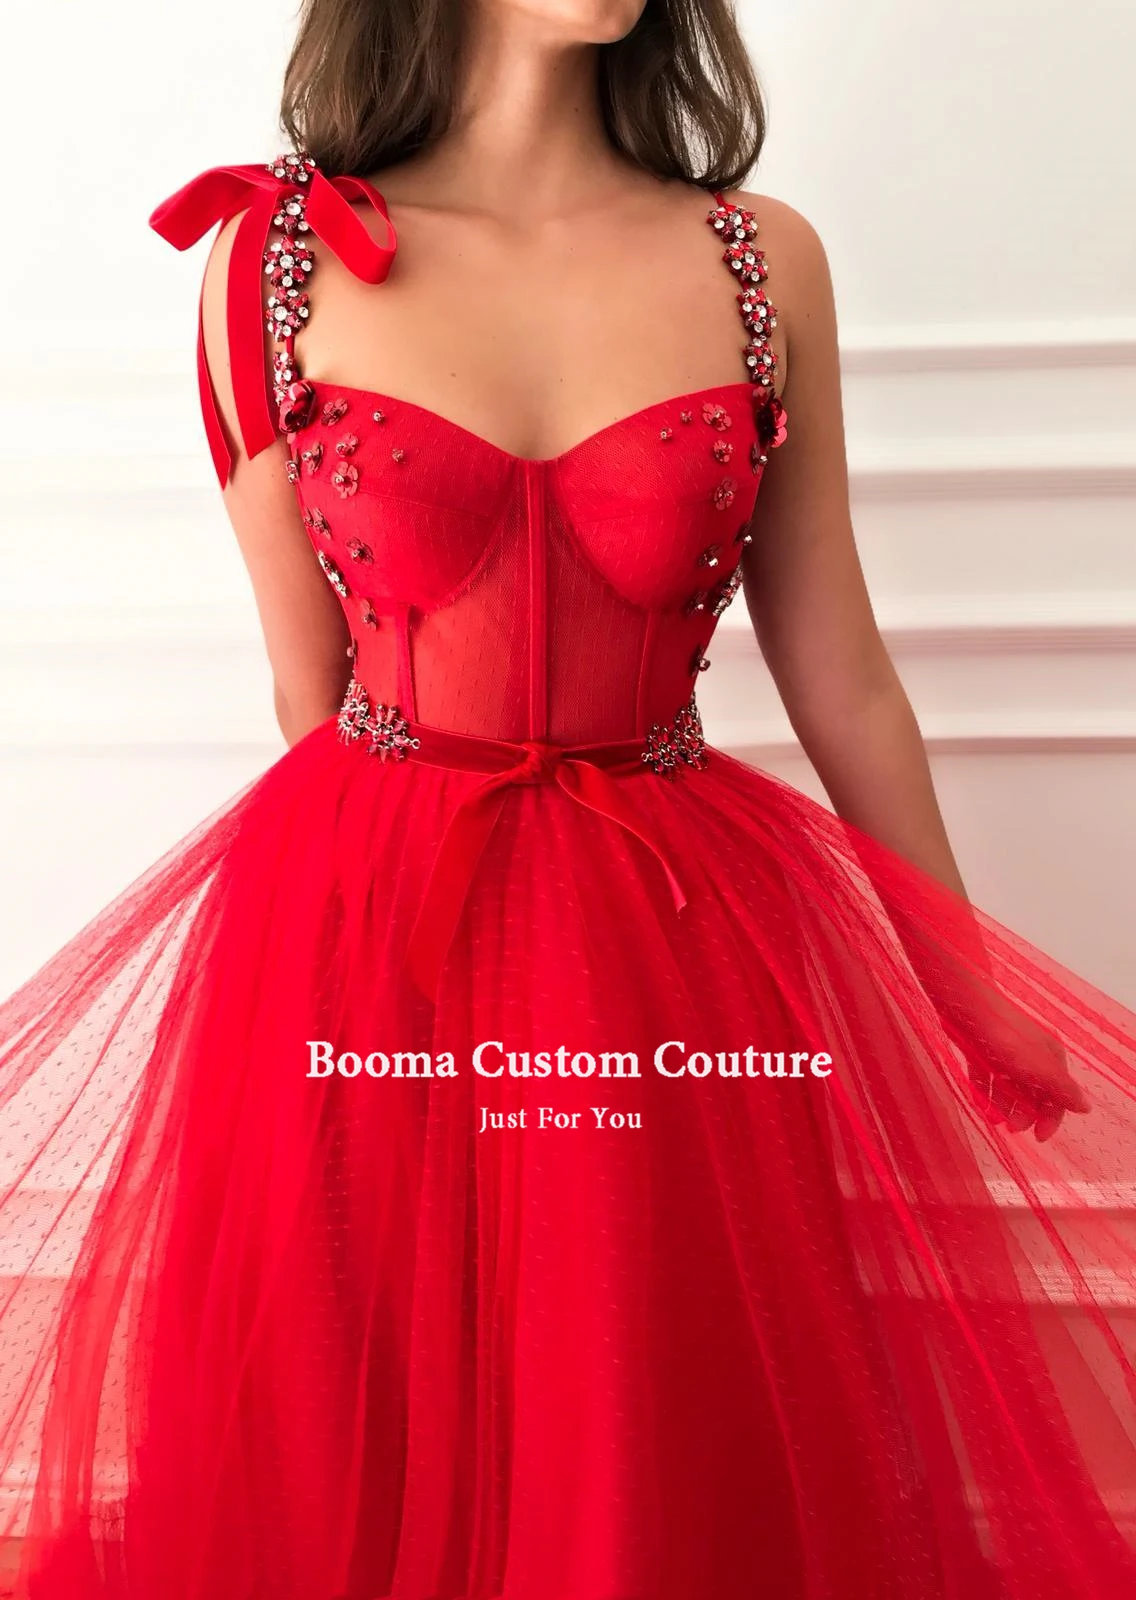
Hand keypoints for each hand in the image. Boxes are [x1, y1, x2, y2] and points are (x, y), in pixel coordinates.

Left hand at [960, 996, 1090, 1142]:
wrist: (967, 1007)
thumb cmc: (1008, 1038)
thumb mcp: (1040, 1068)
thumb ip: (1062, 1090)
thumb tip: (1086, 1108)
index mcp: (1050, 1057)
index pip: (1058, 1096)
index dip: (1051, 1119)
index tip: (1039, 1138)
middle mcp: (1031, 1055)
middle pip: (1033, 1093)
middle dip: (1024, 1114)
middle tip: (1011, 1128)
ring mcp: (1006, 1052)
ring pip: (1008, 1087)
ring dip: (1003, 1106)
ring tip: (993, 1119)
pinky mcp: (982, 1050)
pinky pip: (986, 1077)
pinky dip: (984, 1091)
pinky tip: (979, 1104)